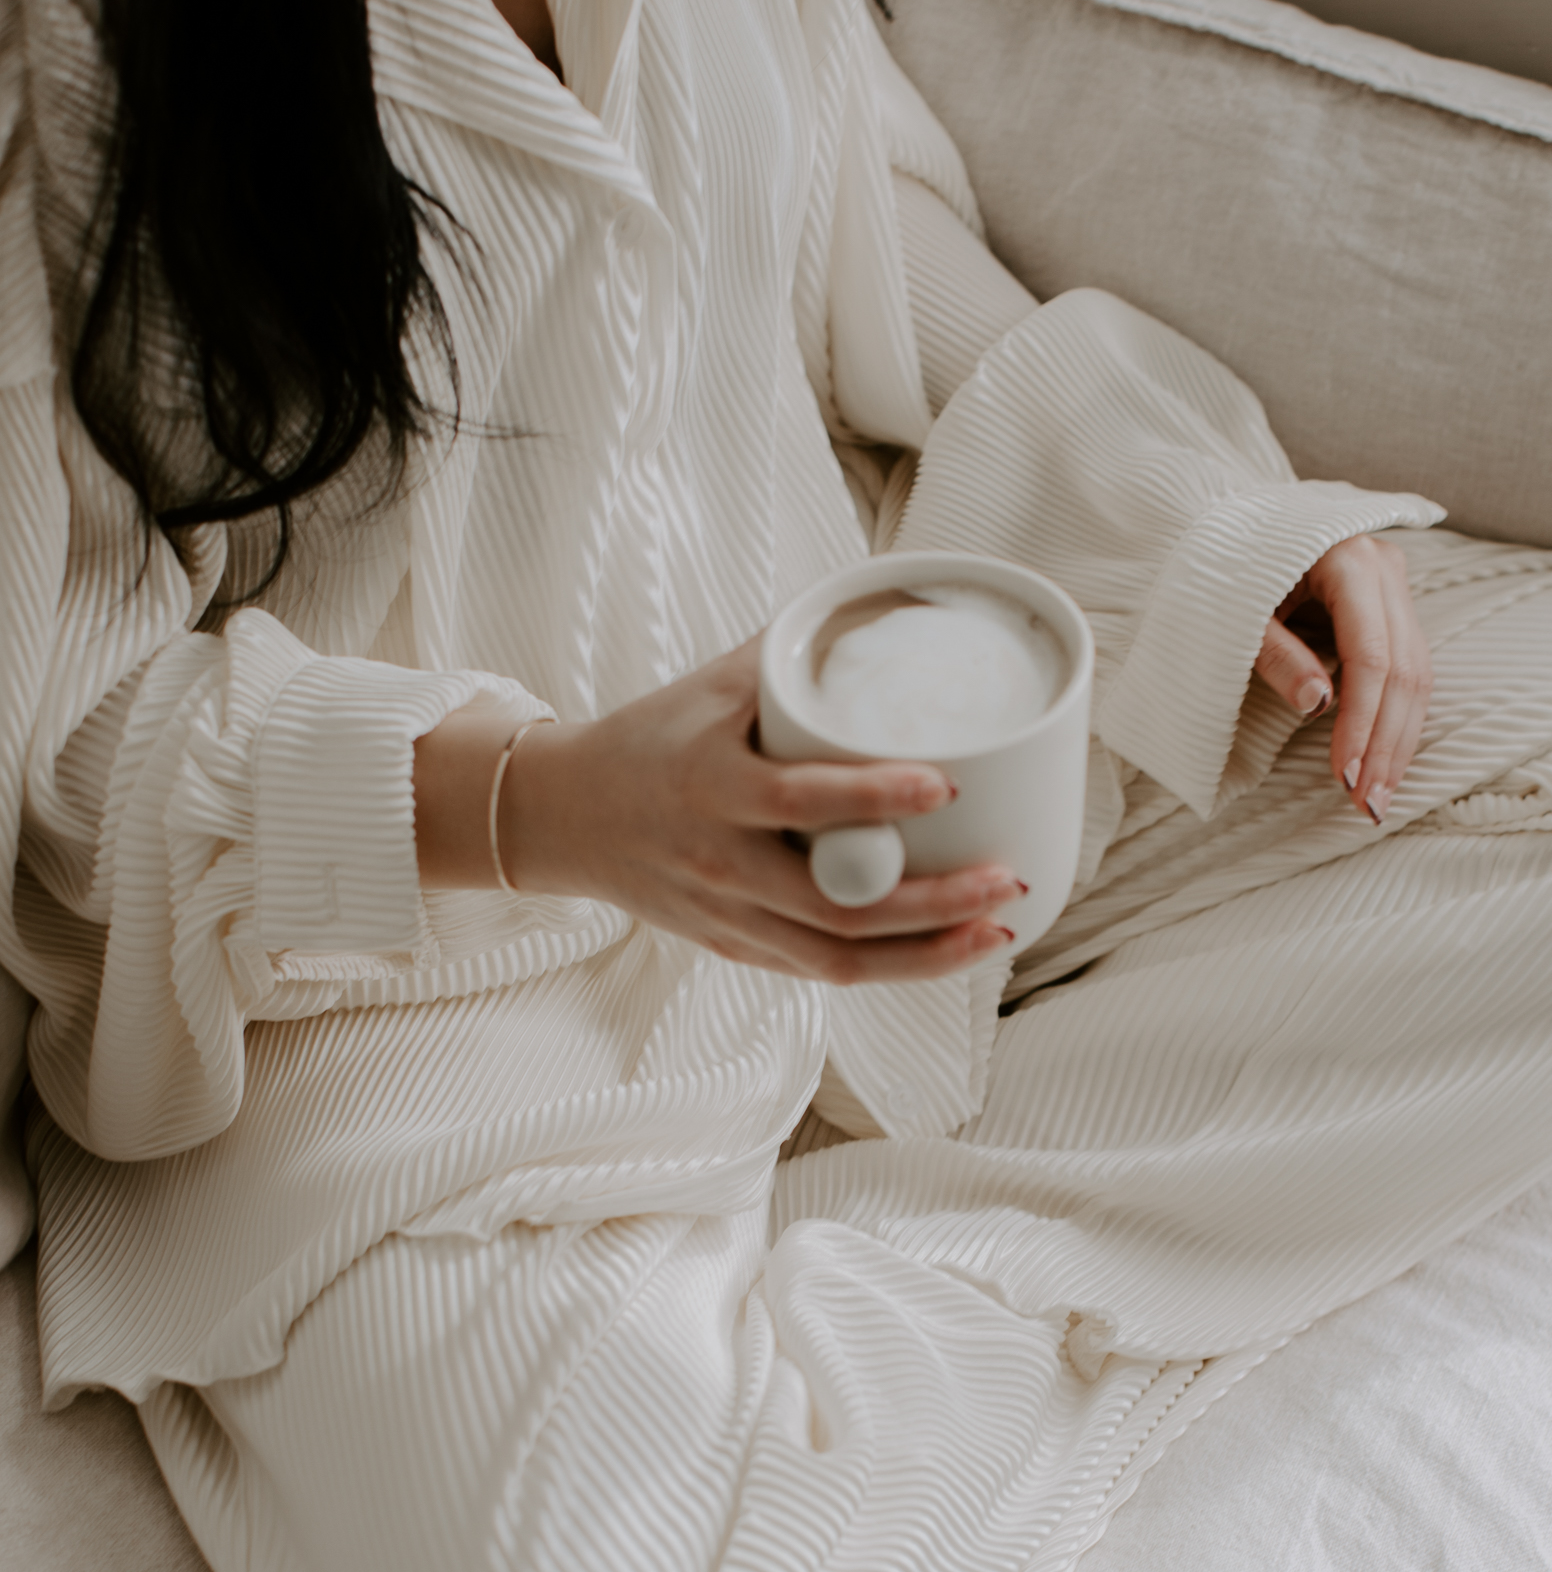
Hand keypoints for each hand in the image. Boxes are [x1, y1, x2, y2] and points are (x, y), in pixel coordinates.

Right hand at [489, 640, 1020, 983]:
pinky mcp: (735, 949)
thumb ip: (796, 651)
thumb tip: (894, 599)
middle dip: (935, 901)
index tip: (947, 784)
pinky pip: (823, 973)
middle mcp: (720, 863)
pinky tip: (947, 948)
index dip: (876, 799)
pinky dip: (893, 968)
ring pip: (839, 958)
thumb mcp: (713, 684)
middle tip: (1006, 874)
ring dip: (929, 952)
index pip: (801, 800)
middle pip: (839, 906)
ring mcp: (728, 917)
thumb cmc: (652, 738)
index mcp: (711, 786)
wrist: (565, 818)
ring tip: (998, 925)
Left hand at [1252, 536, 1431, 821]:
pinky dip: (1393, 719)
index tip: (1347, 777)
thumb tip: (1319, 705)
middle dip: (1386, 744)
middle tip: (1368, 805)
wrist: (1225, 531)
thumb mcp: (1236, 611)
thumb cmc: (1223, 568)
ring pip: (1416, 674)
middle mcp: (1384, 568)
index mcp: (1348, 558)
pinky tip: (1381, 761)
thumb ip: (1275, 654)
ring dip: (1396, 741)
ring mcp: (1392, 584)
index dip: (1362, 722)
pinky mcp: (1389, 605)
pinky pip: (1406, 669)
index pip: (1372, 656)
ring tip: (1376, 798)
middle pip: (1405, 671)